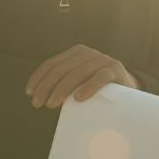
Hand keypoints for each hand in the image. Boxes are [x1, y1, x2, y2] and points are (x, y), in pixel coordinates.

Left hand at [25, 46, 139, 109]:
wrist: (129, 88)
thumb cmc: (97, 88)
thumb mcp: (78, 82)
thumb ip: (63, 83)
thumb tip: (38, 96)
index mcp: (75, 53)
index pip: (52, 64)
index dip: (38, 78)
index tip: (29, 94)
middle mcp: (87, 53)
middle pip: (61, 69)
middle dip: (46, 86)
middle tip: (37, 104)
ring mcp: (102, 60)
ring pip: (77, 73)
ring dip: (61, 89)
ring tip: (52, 104)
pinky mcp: (115, 70)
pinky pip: (100, 78)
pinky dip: (88, 87)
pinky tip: (78, 99)